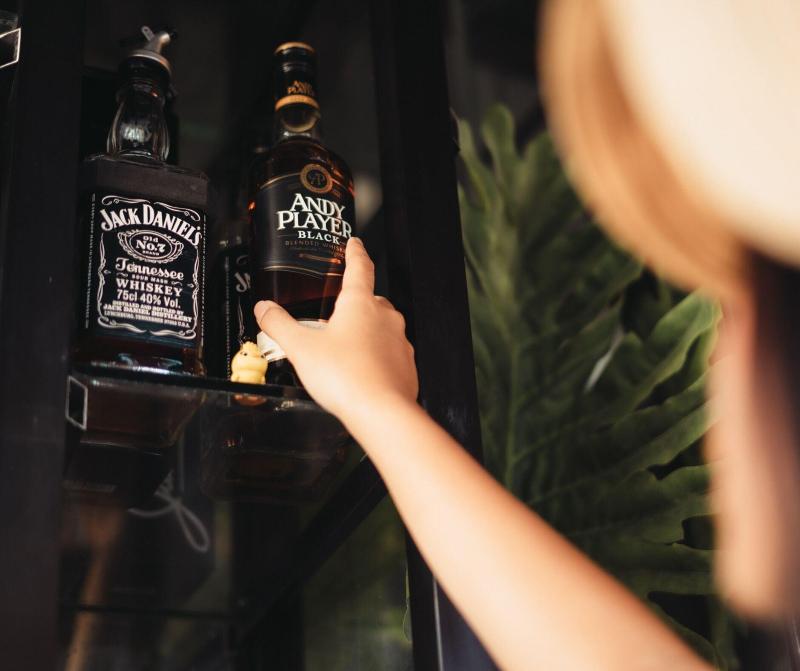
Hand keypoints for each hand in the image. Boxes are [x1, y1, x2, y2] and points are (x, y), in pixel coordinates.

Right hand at [253, 237, 418, 421]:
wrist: (381, 411)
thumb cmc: (345, 377)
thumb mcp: (301, 348)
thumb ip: (280, 325)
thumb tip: (265, 308)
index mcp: (360, 304)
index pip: (359, 267)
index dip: (354, 252)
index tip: (354, 243)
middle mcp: (385, 317)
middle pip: (371, 299)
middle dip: (356, 302)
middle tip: (338, 311)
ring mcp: (399, 340)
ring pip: (382, 326)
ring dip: (366, 331)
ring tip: (344, 348)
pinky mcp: (406, 364)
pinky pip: (390, 352)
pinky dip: (376, 356)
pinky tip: (360, 371)